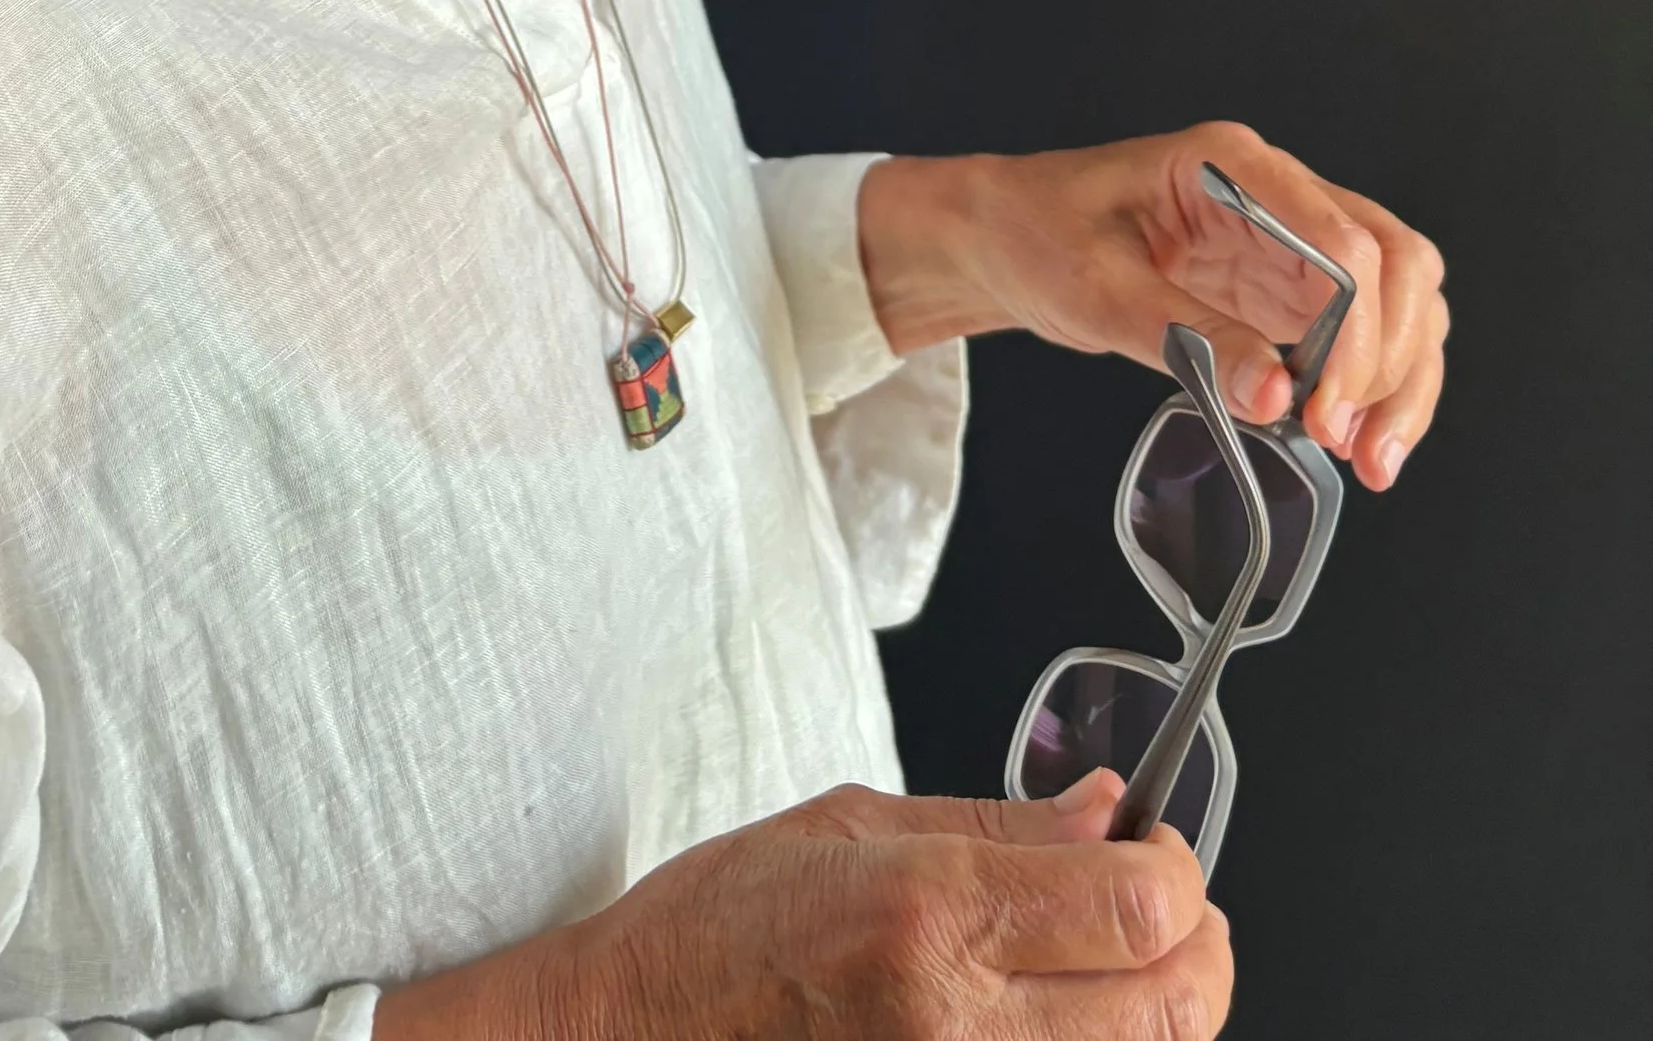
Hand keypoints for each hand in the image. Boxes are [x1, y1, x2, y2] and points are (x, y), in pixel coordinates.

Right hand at [378, 773, 1229, 1040]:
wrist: (631, 1039)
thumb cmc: (718, 930)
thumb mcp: (847, 827)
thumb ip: (993, 825)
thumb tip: (1106, 810)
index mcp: (931, 916)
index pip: (1137, 906)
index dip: (1176, 870)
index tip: (1158, 846)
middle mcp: (960, 1024)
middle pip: (1171, 1003)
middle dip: (1197, 944)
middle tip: (1169, 905)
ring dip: (1159, 1007)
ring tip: (1121, 962)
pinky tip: (1070, 1017)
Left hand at [858, 123, 1447, 488]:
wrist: (1002, 237)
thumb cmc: (1035, 234)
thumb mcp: (1095, 289)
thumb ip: (1187, 337)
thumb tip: (1275, 396)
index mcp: (1233, 168)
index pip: (1344, 240)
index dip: (1358, 332)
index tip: (1328, 408)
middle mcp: (1277, 194)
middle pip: (1396, 264)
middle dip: (1395, 359)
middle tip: (1356, 443)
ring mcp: (1287, 241)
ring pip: (1399, 298)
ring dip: (1401, 379)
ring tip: (1372, 459)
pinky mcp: (1282, 288)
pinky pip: (1361, 331)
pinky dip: (1374, 386)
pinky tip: (1357, 440)